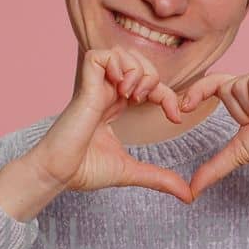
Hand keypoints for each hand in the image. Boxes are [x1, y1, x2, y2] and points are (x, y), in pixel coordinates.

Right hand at [25, 46, 194, 203]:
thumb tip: (188, 195)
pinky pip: (100, 55)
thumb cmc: (85, 171)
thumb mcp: (132, 172)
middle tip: (148, 101)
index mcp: (116, 105)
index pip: (149, 85)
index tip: (176, 118)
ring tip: (133, 95)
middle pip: (137, 61)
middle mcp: (106, 92)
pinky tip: (120, 87)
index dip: (168, 95)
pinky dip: (116, 64)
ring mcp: (95, 87)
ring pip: (122, 53)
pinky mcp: (84, 86)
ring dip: (137, 70)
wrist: (60, 174)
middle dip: (153, 76)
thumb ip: (160, 178)